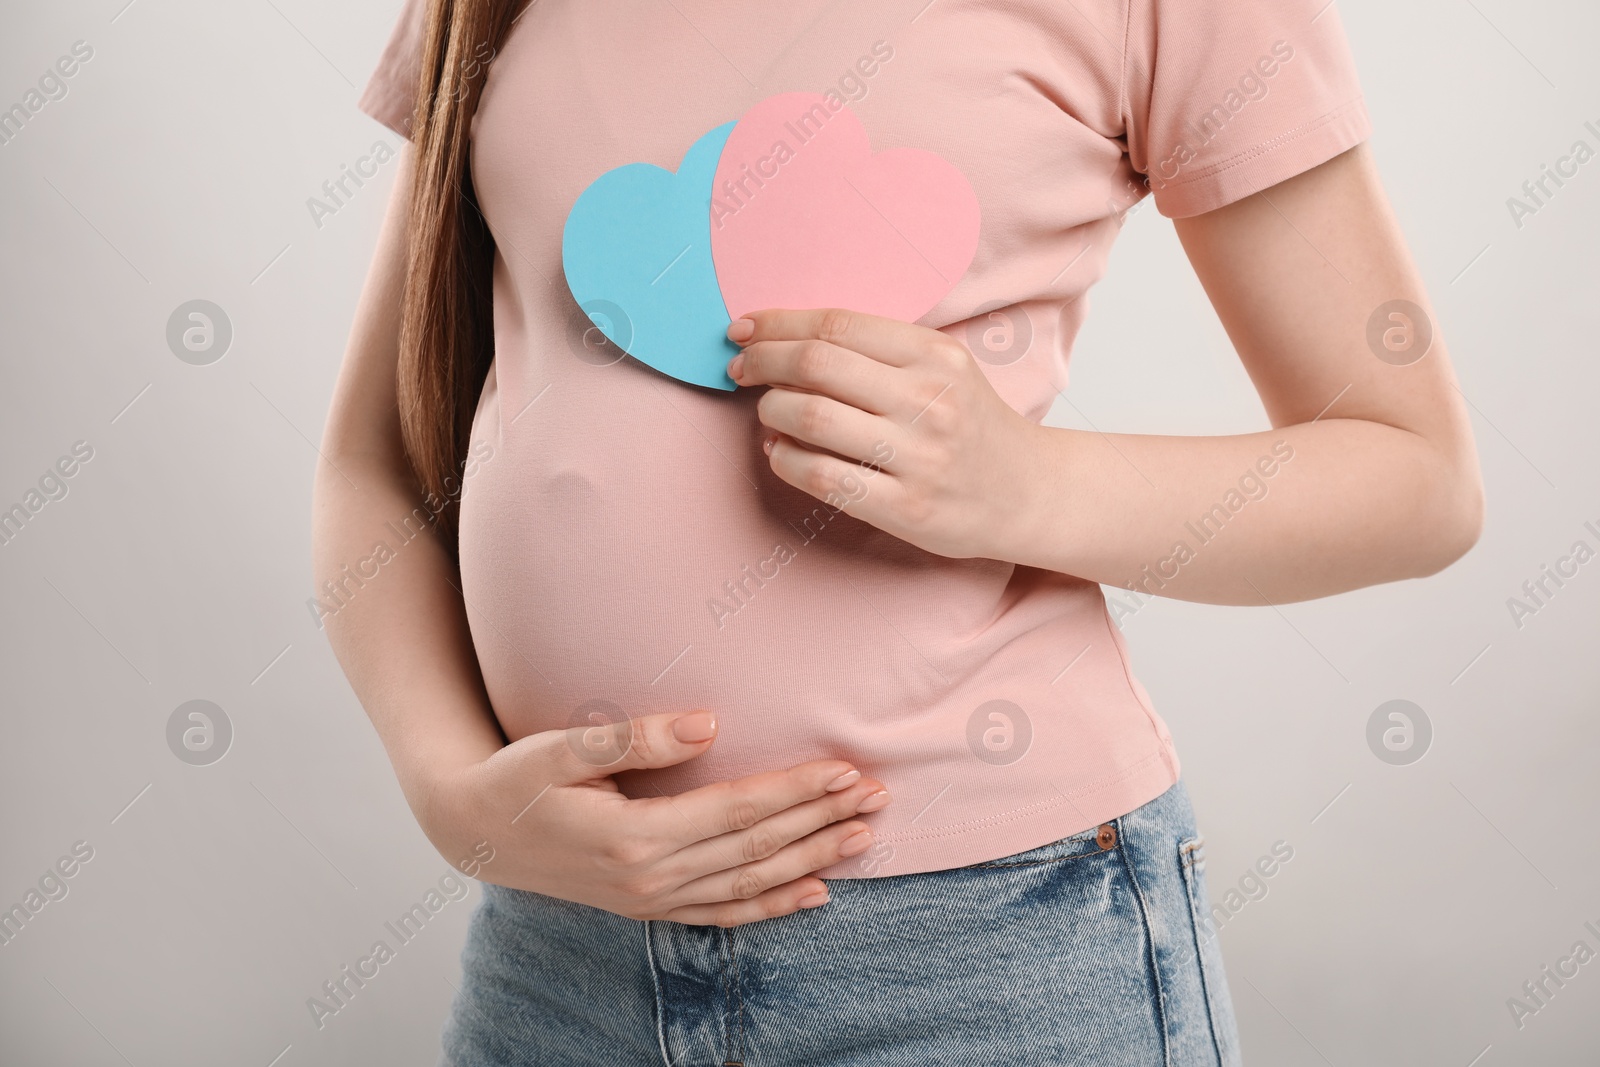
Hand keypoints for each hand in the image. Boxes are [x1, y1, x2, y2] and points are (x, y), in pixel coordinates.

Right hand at [418, 709, 890, 926]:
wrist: (473, 833)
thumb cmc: (516, 779)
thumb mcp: (560, 748)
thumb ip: (634, 736)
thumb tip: (707, 724)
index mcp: (635, 835)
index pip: (738, 810)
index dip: (796, 790)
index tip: (845, 769)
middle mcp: (651, 876)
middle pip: (757, 848)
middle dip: (821, 821)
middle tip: (878, 796)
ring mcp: (652, 899)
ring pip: (750, 883)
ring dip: (811, 859)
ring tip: (863, 836)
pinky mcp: (649, 907)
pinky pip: (724, 914)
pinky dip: (772, 907)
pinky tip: (815, 895)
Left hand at [726, 308, 1042, 560]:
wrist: (1030, 494)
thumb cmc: (972, 426)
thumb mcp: (944, 369)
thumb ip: (880, 351)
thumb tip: (787, 341)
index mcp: (934, 355)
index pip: (837, 325)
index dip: (778, 324)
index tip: (744, 329)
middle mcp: (928, 401)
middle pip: (816, 365)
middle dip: (762, 362)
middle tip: (741, 370)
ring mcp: (917, 457)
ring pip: (811, 418)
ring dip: (771, 411)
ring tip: (768, 412)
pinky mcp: (905, 507)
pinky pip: (821, 477)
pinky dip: (784, 459)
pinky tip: (779, 452)